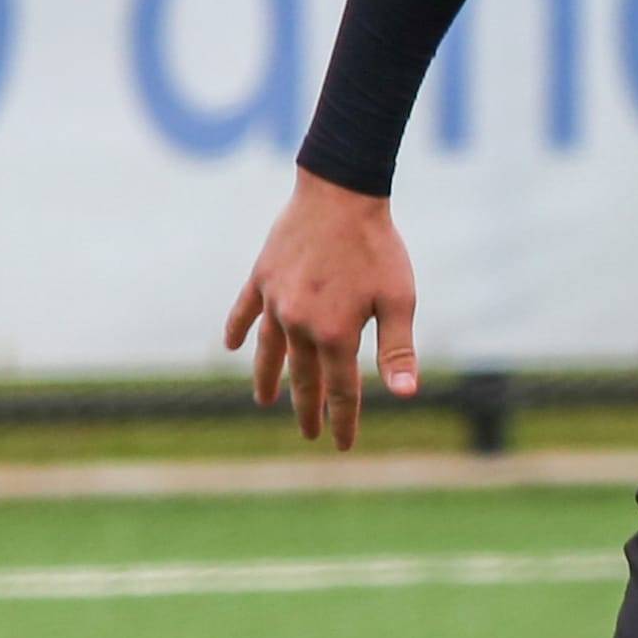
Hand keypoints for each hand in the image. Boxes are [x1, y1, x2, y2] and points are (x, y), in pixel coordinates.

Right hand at [223, 169, 418, 449]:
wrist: (340, 192)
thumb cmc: (378, 247)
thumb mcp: (398, 299)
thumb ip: (398, 349)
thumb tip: (405, 395)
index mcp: (335, 334)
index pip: (340, 391)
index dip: (343, 420)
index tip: (343, 445)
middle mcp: (298, 324)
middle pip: (303, 378)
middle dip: (307, 410)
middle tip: (307, 434)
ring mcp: (275, 300)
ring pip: (268, 350)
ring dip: (267, 378)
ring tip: (264, 400)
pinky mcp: (262, 276)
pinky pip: (244, 310)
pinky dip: (238, 329)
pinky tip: (232, 346)